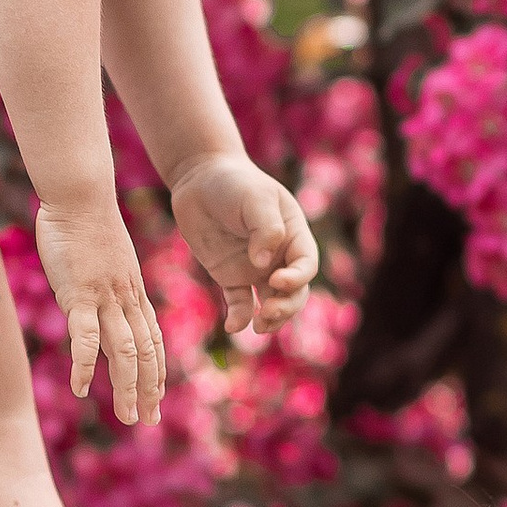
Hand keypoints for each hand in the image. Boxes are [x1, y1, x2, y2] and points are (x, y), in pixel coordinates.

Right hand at [33, 192, 165, 426]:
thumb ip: (105, 286)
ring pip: (125, 351)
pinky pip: (86, 337)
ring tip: (127, 416)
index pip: (152, 341)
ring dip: (128, 387)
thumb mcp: (105, 261)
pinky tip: (81, 389)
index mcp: (132, 294)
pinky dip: (86, 366)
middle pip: (145, 353)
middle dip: (149, 390)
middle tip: (147, 421)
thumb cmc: (86, 224)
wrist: (80, 195)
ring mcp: (106, 299)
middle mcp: (126, 300)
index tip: (157, 399)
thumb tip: (97, 301)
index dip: (156, 373)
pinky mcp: (80, 295)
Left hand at [170, 154, 317, 337]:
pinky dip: (239, 318)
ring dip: (270, 318)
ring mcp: (255, 268)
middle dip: (286, 306)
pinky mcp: (230, 276)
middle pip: (294, 291)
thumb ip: (266, 229)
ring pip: (271, 302)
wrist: (199, 179)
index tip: (277, 279)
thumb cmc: (234, 183)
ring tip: (259, 328)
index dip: (297, 278)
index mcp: (294, 235)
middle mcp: (279, 256)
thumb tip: (263, 265)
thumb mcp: (255, 198)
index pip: (306, 265)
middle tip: (269, 312)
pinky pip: (240, 303)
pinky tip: (233, 327)